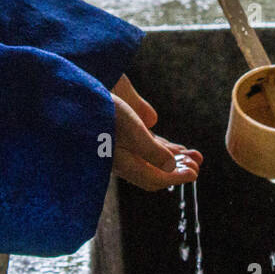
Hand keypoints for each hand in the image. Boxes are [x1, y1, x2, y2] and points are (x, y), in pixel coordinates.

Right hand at [109, 74, 203, 191]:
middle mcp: (122, 158)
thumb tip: (169, 166)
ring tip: (194, 155)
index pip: (153, 178)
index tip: (194, 174)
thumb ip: (151, 149)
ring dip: (174, 158)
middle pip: (154, 171)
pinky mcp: (121, 133)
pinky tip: (177, 148)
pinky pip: (146, 146)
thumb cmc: (102, 109)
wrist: (77, 94)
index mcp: (121, 162)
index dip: (175, 178)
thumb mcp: (130, 128)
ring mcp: (121, 145)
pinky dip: (163, 148)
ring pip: (152, 158)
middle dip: (178, 168)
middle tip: (197, 164)